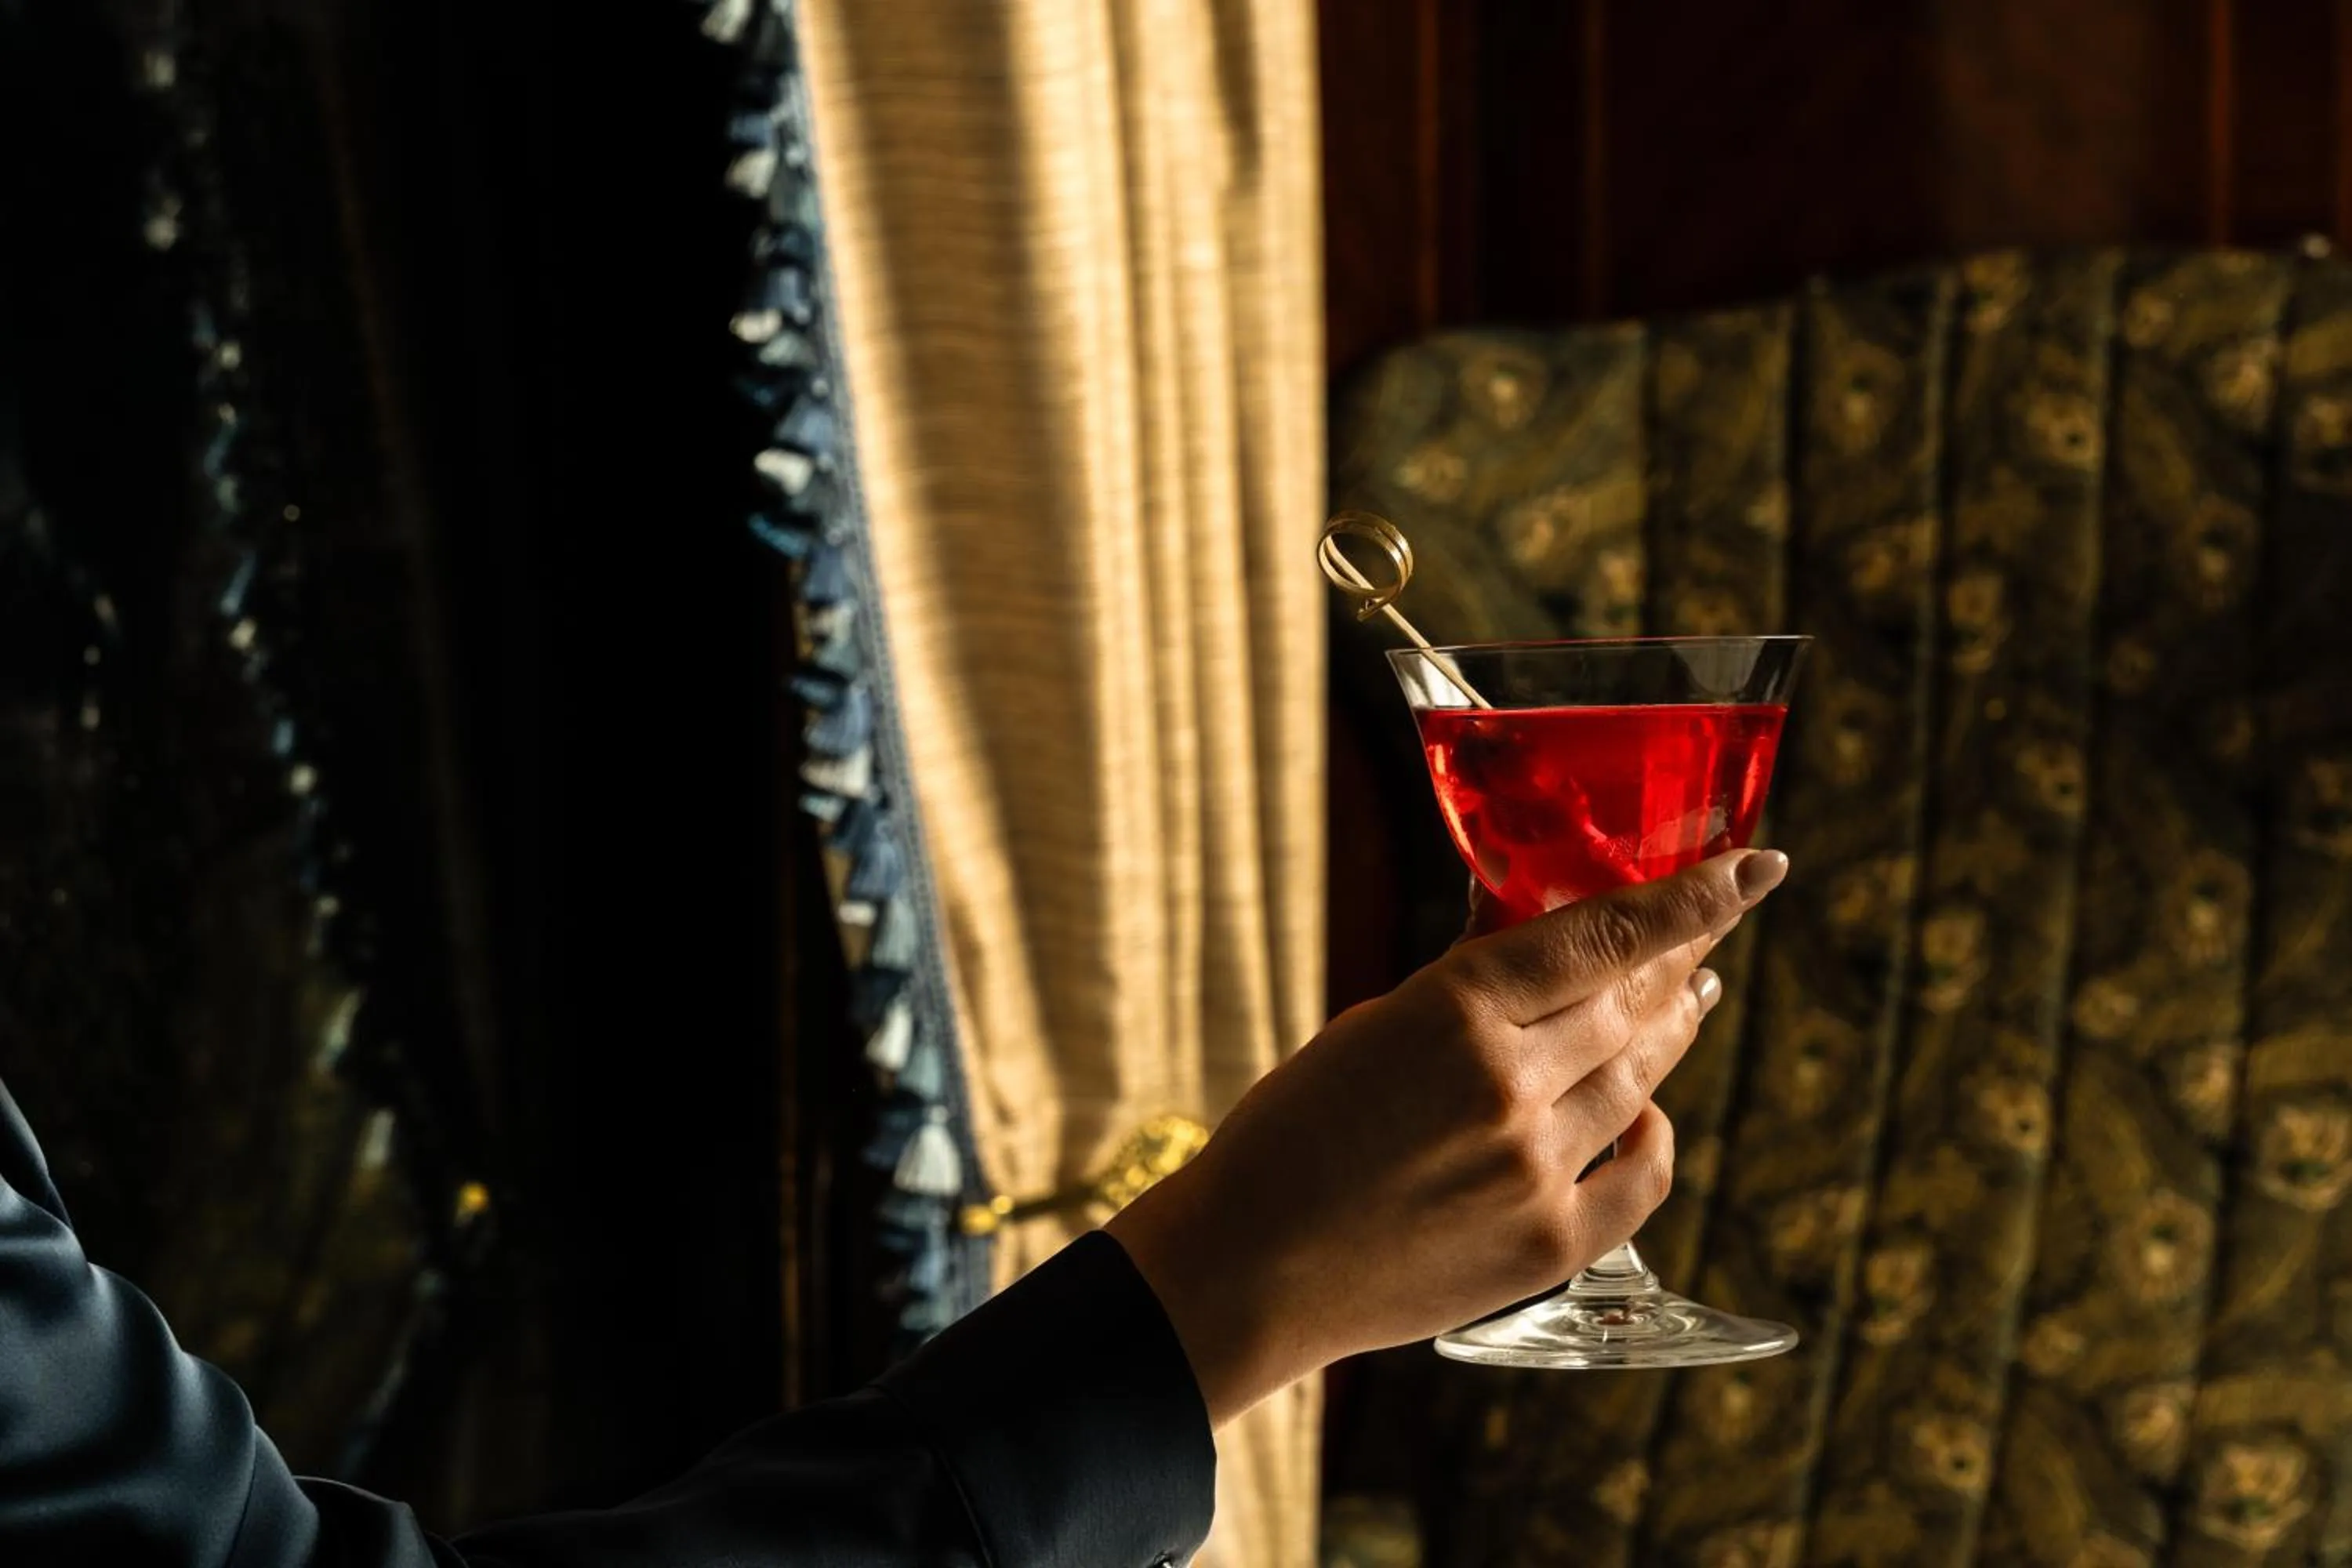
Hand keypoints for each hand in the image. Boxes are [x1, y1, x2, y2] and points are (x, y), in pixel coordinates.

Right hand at [1105, 847, 1788, 1427]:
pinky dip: (1652, 1135)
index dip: (1691, 898)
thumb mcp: (1367, 1030)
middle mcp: (1508, 1083)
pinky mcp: (1547, 1245)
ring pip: (1640, 1080)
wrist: (1246, 1270)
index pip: (1603, 934)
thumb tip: (1538, 940)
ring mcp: (1534, 1168)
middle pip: (1631, 1004)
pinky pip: (1639, 1177)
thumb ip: (1463, 990)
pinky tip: (1652, 1112)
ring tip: (1690, 1000)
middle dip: (1681, 960)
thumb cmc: (1289, 1138)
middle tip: (1710, 934)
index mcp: (1452, 1011)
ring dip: (1671, 1033)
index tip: (1754, 868)